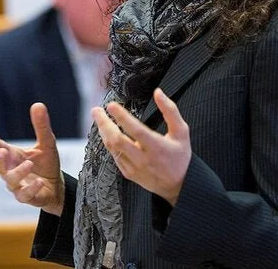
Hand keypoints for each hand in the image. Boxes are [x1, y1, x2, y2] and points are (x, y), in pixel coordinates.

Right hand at [0, 103, 64, 215]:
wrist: (57, 185)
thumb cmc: (47, 164)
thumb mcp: (47, 143)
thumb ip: (41, 126)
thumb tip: (38, 104)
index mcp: (13, 155)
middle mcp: (11, 170)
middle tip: (2, 153)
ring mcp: (17, 185)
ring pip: (9, 181)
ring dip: (17, 173)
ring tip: (29, 164)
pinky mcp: (27, 197)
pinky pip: (23, 196)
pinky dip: (29, 189)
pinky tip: (38, 182)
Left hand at [93, 88, 190, 204]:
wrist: (179, 185)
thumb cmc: (180, 156)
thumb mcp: (181, 131)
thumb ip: (170, 110)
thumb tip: (158, 92)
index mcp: (157, 147)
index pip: (136, 130)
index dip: (122, 117)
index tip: (111, 105)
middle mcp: (144, 159)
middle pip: (117, 140)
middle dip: (104, 123)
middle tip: (96, 110)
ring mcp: (134, 168)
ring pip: (112, 148)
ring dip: (103, 132)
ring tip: (99, 118)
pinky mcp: (129, 174)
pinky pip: (114, 157)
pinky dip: (108, 143)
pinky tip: (107, 133)